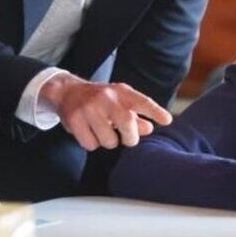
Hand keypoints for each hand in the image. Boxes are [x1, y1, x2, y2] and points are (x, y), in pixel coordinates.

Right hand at [42, 75, 172, 150]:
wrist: (68, 91)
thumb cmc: (101, 100)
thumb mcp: (120, 102)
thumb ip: (136, 116)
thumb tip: (149, 128)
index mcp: (121, 92)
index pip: (141, 101)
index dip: (155, 111)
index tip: (167, 120)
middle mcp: (106, 98)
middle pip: (127, 123)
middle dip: (130, 137)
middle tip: (127, 139)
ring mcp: (89, 108)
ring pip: (108, 140)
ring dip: (108, 142)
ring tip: (102, 131)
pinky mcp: (74, 120)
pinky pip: (91, 144)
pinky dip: (92, 143)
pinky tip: (89, 132)